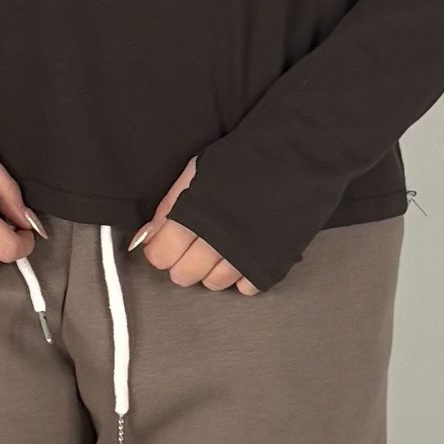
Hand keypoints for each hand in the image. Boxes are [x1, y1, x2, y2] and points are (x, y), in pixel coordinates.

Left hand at [131, 157, 258, 293]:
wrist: (297, 155)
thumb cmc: (244, 158)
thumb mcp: (196, 172)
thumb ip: (169, 207)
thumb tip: (146, 236)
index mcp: (193, 216)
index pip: (160, 256)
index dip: (160, 251)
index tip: (165, 245)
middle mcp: (216, 241)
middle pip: (184, 275)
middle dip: (183, 264)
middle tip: (193, 247)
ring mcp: (244, 255)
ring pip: (214, 283)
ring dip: (212, 270)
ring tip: (220, 248)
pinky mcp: (271, 263)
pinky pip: (246, 288)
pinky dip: (242, 277)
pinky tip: (243, 257)